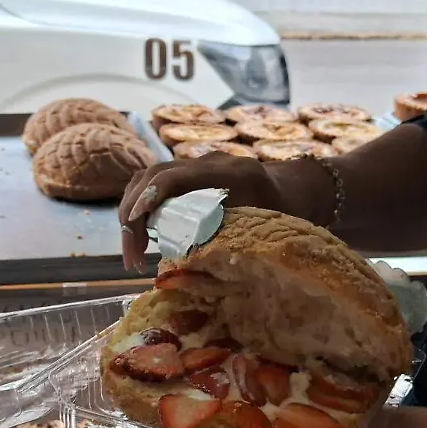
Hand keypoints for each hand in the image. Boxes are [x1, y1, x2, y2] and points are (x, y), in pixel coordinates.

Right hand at [118, 153, 285, 270]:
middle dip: (132, 215)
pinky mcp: (190, 171)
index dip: (149, 197)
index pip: (175, 176)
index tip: (135, 224)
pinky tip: (140, 235)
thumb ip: (233, 239)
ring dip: (132, 212)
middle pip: (152, 176)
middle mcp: (210, 161)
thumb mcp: (265, 229)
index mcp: (231, 173)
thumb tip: (189, 266)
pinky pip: (155, 183)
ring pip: (148, 178)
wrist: (294, 188)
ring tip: (133, 252)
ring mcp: (198, 162)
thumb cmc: (286, 213)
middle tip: (132, 257)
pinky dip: (140, 207)